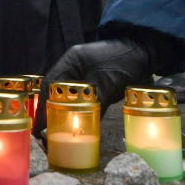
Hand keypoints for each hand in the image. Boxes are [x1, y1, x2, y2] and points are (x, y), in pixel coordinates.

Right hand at [34, 38, 153, 135]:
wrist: (145, 52)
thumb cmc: (123, 62)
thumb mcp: (108, 82)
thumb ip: (96, 102)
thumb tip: (84, 125)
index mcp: (72, 61)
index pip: (50, 84)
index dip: (43, 105)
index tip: (39, 124)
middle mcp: (75, 68)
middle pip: (56, 92)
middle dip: (51, 112)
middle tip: (46, 132)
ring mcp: (86, 75)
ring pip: (69, 97)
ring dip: (65, 113)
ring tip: (58, 132)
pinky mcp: (97, 83)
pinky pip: (83, 100)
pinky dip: (80, 112)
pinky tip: (79, 124)